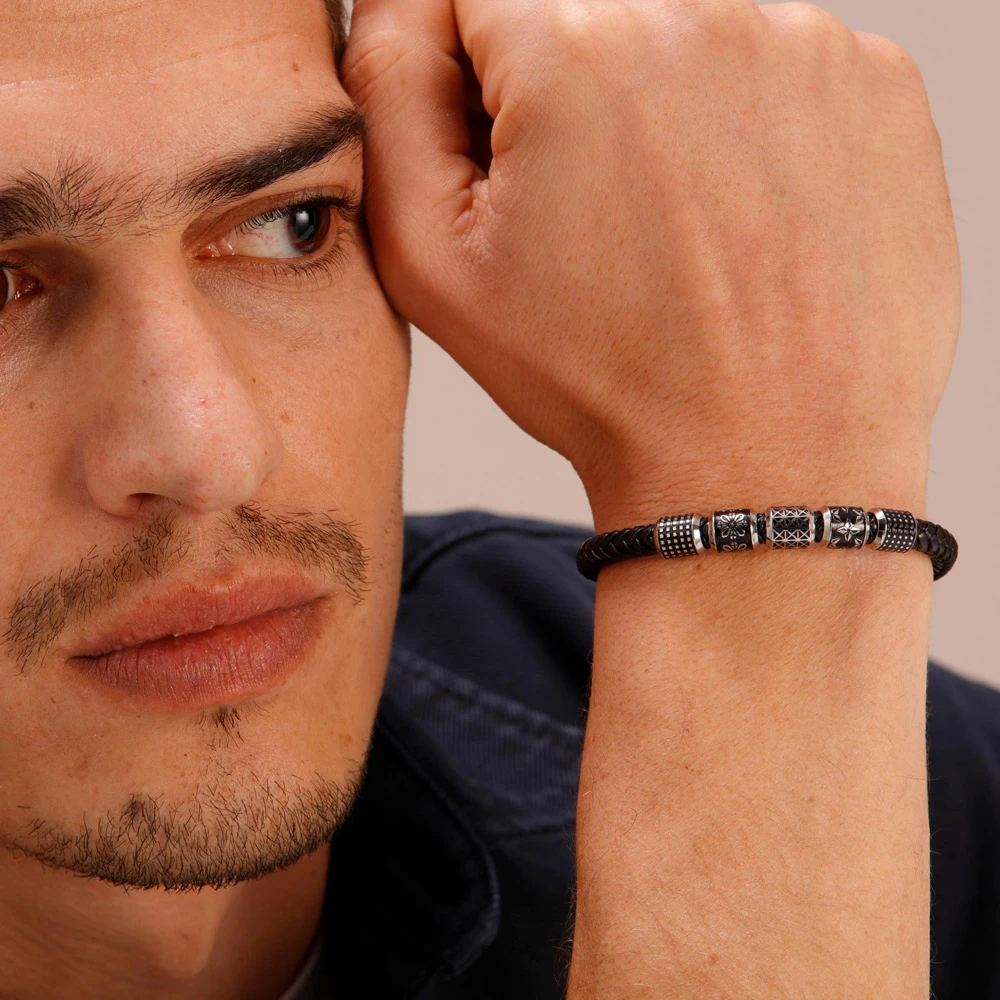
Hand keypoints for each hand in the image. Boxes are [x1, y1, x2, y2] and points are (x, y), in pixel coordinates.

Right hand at [342, 0, 959, 525]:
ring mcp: (803, 44)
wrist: (765, 459)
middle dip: (569, 90)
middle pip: (587, 8)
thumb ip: (388, 94)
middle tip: (595, 212)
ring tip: (677, 230)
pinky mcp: (875, 85)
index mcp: (573, 50)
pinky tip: (743, 222)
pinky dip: (749, 127)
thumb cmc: (602, 381)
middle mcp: (698, 15)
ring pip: (684, 33)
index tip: (512, 160)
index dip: (480, 81)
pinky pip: (777, 67)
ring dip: (662, 106)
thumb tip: (400, 3)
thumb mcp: (435, 264)